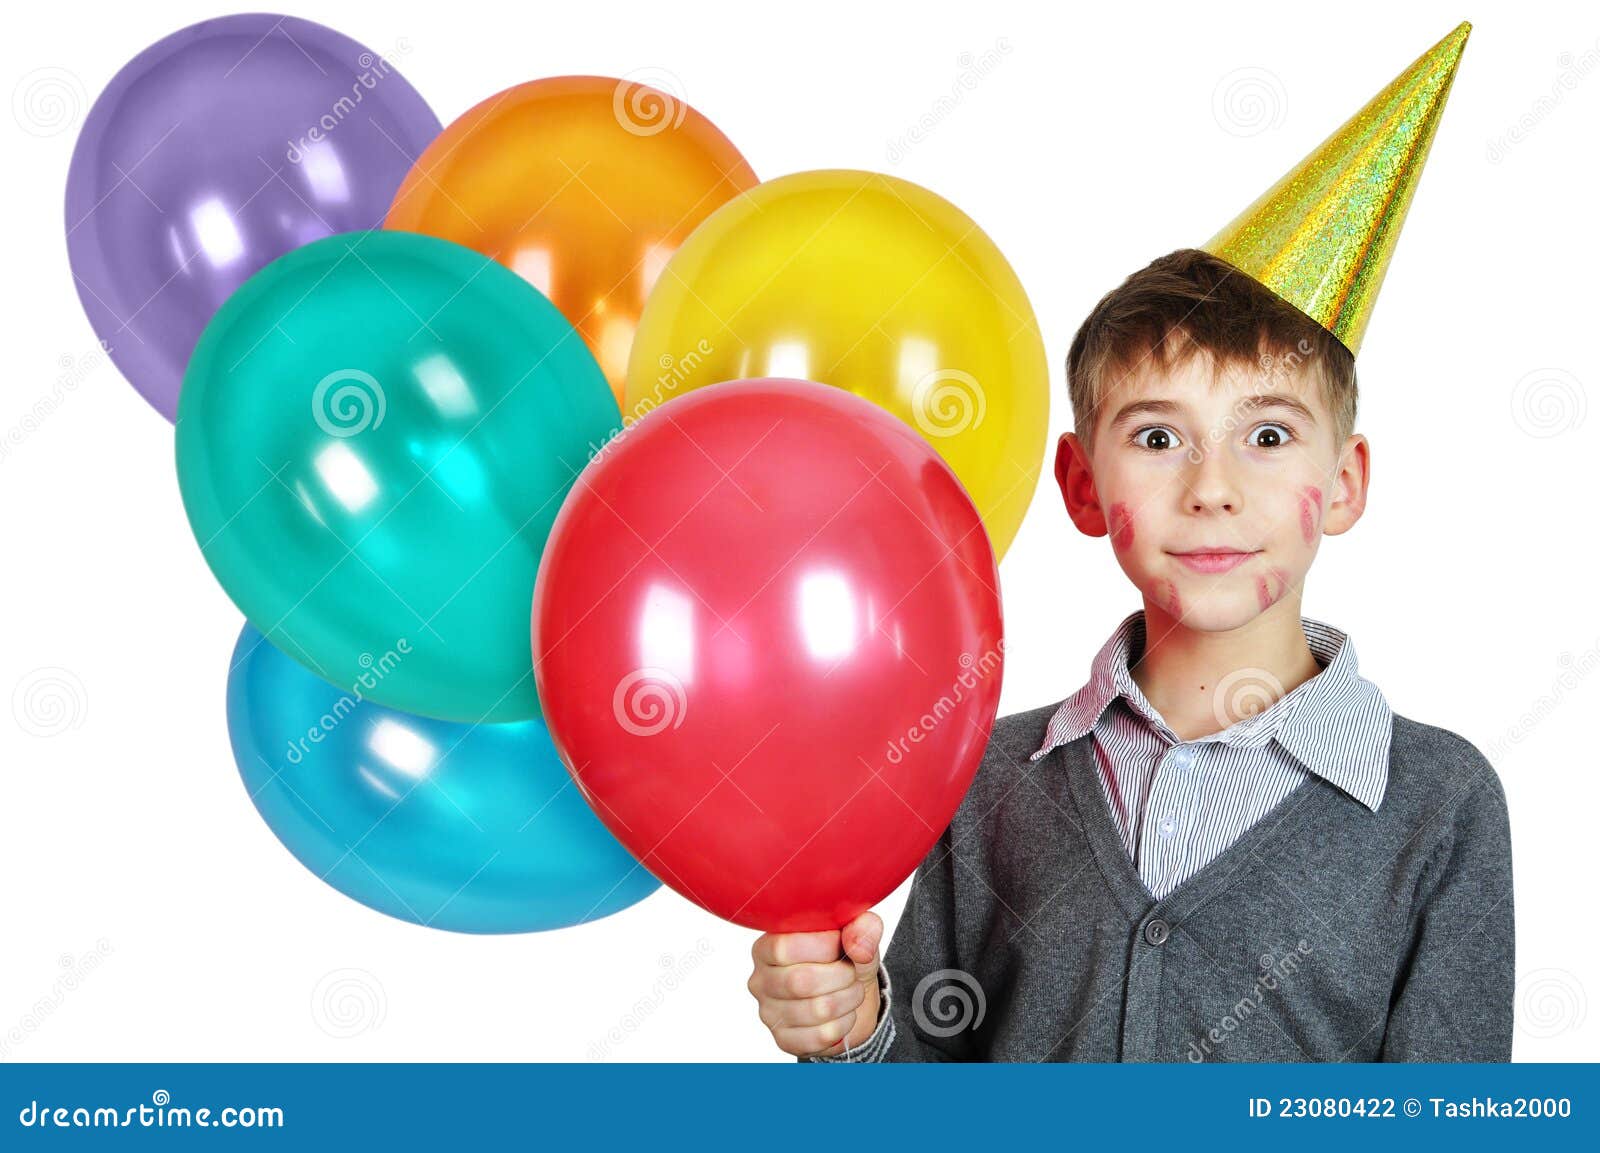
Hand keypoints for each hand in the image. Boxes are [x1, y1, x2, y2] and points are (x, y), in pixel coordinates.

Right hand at [747, 911, 883, 1056]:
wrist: (848, 997)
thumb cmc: (843, 959)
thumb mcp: (856, 935)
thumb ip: (861, 927)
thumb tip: (859, 944)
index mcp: (767, 947)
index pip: (783, 948)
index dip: (822, 946)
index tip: (842, 943)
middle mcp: (760, 980)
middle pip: (800, 982)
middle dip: (841, 976)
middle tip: (852, 972)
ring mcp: (769, 1013)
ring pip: (816, 1010)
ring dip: (847, 999)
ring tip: (852, 990)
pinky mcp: (784, 1040)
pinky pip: (820, 1036)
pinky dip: (844, 1024)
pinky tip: (843, 1013)